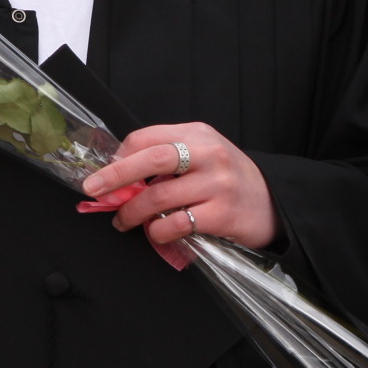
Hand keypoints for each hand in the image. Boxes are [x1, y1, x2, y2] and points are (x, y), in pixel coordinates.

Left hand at [82, 123, 276, 249]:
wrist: (274, 203)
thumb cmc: (227, 179)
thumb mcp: (202, 155)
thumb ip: (167, 159)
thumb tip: (118, 175)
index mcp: (197, 134)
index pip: (147, 137)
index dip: (119, 156)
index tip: (102, 173)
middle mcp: (209, 154)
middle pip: (151, 159)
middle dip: (115, 176)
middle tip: (93, 190)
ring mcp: (217, 184)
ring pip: (159, 197)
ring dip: (132, 212)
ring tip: (124, 221)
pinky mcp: (223, 214)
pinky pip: (176, 224)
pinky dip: (157, 232)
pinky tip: (155, 234)